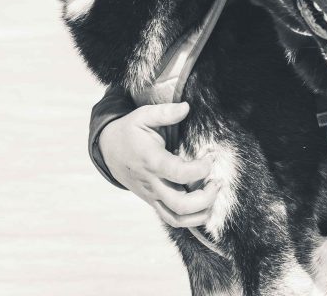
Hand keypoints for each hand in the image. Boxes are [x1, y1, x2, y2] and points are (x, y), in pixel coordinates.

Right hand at [98, 102, 219, 227]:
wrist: (109, 151)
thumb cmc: (130, 132)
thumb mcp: (143, 116)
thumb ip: (165, 112)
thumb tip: (186, 107)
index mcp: (151, 161)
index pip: (179, 173)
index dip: (201, 169)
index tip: (211, 156)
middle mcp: (152, 183)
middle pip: (181, 204)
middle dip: (206, 197)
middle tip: (217, 181)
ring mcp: (153, 196)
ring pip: (177, 218)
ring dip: (201, 212)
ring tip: (213, 193)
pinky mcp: (154, 202)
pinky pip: (173, 219)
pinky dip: (192, 219)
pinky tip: (205, 206)